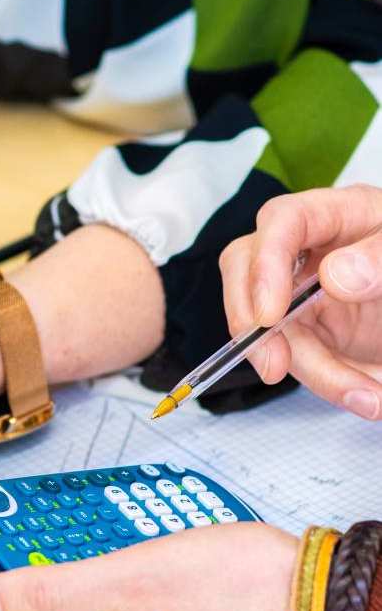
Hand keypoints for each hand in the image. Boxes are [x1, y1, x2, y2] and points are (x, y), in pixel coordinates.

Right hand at [220, 184, 381, 418]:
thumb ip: (381, 258)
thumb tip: (334, 276)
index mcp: (338, 214)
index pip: (281, 221)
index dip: (265, 265)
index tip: (270, 314)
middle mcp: (308, 249)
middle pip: (243, 269)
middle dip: (249, 322)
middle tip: (274, 366)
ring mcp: (302, 289)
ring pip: (269, 329)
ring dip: (312, 371)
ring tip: (366, 397)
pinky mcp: (307, 328)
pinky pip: (296, 357)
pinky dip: (327, 382)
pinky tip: (364, 394)